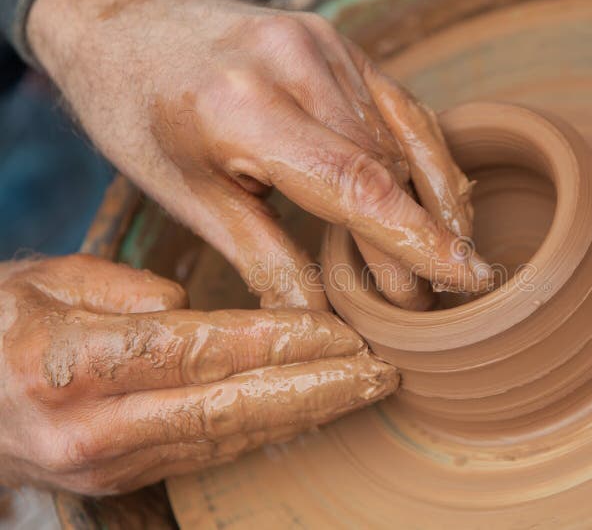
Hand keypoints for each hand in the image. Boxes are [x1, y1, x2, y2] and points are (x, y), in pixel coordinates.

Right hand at [0, 255, 396, 494]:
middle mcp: (95, 426)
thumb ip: (127, 292)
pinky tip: (310, 414)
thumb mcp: (47, 280)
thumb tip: (195, 309)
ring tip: (362, 393)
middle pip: (229, 408)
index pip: (201, 351)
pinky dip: (267, 432)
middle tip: (379, 373)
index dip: (279, 344)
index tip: (342, 334)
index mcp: (73, 363)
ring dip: (303, 416)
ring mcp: (110, 462)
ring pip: (229, 439)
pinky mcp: (123, 476)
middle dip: (315, 391)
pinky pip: (210, 452)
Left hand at [27, 0, 490, 310]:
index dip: (419, 239)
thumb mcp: (189, 199)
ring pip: (404, 136)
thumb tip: (321, 321)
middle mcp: (295, 64)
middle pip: (387, 168)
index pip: (356, 184)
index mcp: (243, 108)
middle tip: (430, 298)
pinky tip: (438, 196)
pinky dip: (424, 155)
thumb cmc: (140, 114)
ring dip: (433, 199)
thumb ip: (264, 259)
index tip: (467, 278)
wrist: (125, 24)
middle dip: (420, 238)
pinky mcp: (338, 44)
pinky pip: (399, 106)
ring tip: (450, 253)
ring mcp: (324, 45)